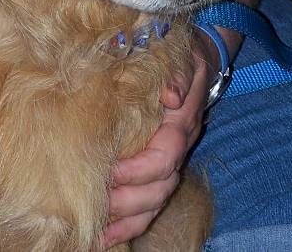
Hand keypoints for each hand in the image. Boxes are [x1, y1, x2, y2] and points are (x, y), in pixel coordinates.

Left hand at [103, 33, 216, 247]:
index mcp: (180, 125)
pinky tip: (104, 235)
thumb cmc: (182, 57)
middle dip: (127, 201)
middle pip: (159, 188)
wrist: (196, 61)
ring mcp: (171, 162)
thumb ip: (179, 74)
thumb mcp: (184, 58)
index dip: (137, 169)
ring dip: (126, 221)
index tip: (109, 170)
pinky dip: (129, 224)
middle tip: (95, 203)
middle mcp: (178, 149)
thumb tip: (171, 95)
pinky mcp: (158, 169)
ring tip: (96, 233)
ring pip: (155, 203)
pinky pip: (150, 205)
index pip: (164, 157)